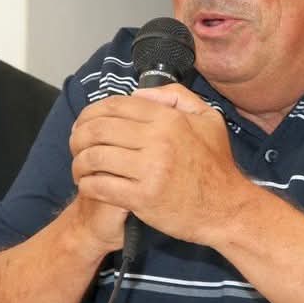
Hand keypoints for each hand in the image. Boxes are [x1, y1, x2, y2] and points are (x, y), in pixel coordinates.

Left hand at [69, 84, 250, 245]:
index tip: (85, 122)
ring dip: (79, 162)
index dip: (92, 112)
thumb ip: (176, 97)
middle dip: (78, 136)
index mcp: (168, 119)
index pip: (116, 106)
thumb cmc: (216, 165)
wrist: (227, 208)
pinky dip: (87, 185)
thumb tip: (140, 94)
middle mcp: (158, 141)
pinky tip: (88, 185)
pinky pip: (100, 186)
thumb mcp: (208, 119)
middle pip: (99, 129)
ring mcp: (149, 170)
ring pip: (95, 157)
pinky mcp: (143, 198)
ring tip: (80, 167)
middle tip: (75, 145)